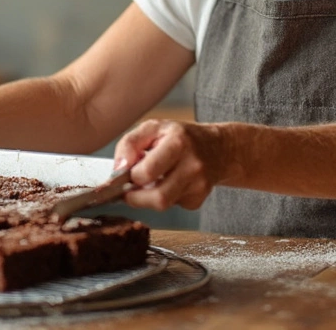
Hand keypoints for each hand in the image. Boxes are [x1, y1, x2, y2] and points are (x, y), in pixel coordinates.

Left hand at [113, 119, 228, 210]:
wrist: (217, 148)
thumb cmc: (179, 136)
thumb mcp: (153, 128)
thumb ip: (130, 144)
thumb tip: (118, 169)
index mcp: (178, 142)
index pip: (147, 172)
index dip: (130, 176)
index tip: (125, 174)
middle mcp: (193, 165)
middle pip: (158, 198)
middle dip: (136, 198)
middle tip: (129, 189)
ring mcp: (199, 185)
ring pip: (163, 205)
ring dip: (148, 198)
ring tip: (150, 182)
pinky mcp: (198, 200)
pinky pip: (172, 206)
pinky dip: (164, 198)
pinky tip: (168, 184)